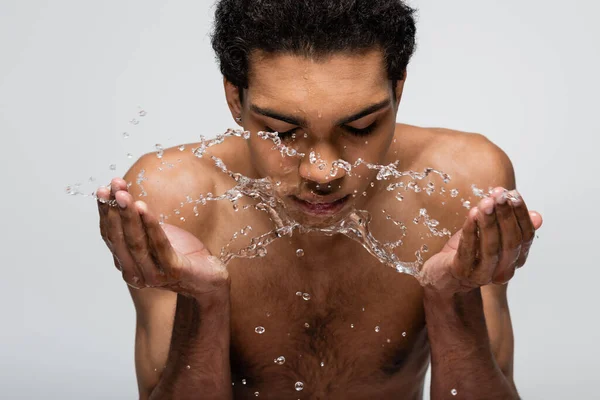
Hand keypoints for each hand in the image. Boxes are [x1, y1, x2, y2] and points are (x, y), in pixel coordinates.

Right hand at [96, 178, 229, 296]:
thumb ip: (138, 224)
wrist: (210, 278)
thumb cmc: (182, 254)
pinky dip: (150, 225)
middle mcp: (135, 273)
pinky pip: (159, 245)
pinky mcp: (173, 271)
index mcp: (127, 264)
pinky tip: (144, 208)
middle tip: (112, 187)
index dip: (105, 212)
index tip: (102, 190)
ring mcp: (153, 275)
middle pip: (119, 238)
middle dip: (114, 210)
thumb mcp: (155, 236)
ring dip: (128, 216)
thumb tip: (120, 194)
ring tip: (124, 195)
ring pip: (136, 242)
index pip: (110, 236)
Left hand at [420, 187, 542, 295]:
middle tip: (499, 195)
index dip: (521, 214)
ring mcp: (483, 274)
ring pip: (492, 247)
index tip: (513, 193)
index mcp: (515, 260)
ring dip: (489, 222)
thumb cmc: (467, 251)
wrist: (443, 276)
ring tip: (486, 202)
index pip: (526, 236)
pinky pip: (468, 250)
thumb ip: (508, 224)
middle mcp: (503, 270)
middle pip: (511, 242)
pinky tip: (472, 214)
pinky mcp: (463, 272)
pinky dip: (471, 230)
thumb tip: (537, 216)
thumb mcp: (489, 235)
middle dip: (506, 215)